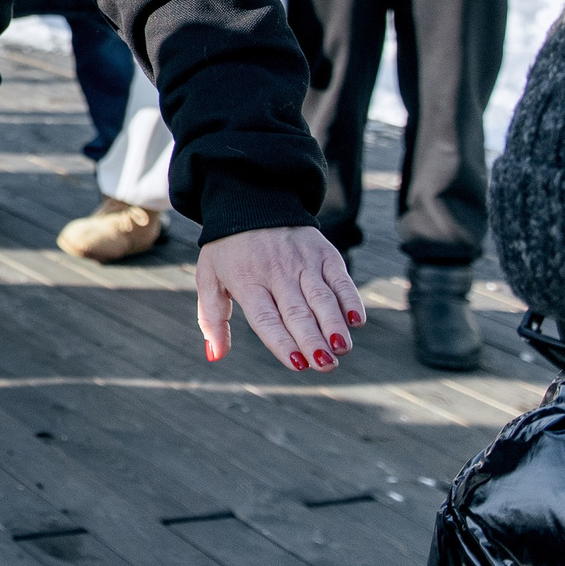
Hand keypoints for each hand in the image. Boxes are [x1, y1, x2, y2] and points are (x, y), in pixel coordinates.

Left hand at [196, 225, 363, 370]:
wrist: (250, 200)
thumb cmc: (228, 248)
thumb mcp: (209, 277)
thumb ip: (212, 318)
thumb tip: (214, 355)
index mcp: (247, 280)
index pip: (266, 318)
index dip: (282, 341)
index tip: (297, 364)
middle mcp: (276, 272)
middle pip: (297, 312)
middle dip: (313, 341)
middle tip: (325, 365)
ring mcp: (302, 261)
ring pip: (321, 298)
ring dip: (333, 325)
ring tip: (341, 349)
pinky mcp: (323, 253)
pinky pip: (339, 279)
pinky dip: (350, 299)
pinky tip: (356, 321)